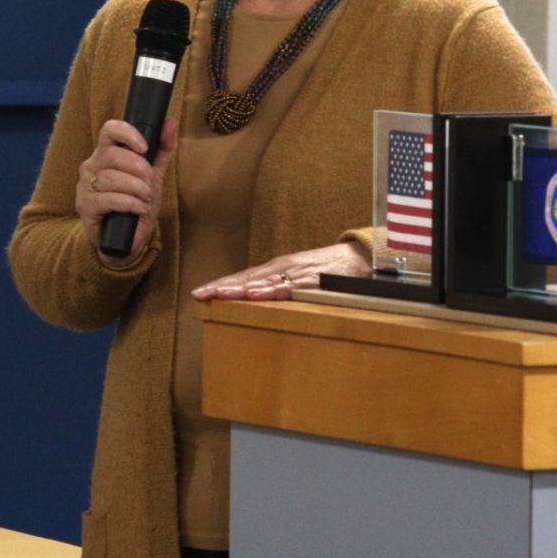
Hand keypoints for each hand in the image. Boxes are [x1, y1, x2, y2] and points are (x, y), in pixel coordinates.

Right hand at [77, 118, 178, 256]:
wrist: (125, 240)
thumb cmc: (135, 204)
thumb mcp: (152, 176)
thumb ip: (162, 150)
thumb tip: (171, 122)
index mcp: (106, 153)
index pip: (109, 130)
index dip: (128, 134)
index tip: (145, 148)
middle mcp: (91, 166)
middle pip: (112, 154)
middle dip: (138, 168)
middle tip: (149, 183)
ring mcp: (85, 186)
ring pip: (111, 178)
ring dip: (136, 188)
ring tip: (146, 198)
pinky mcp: (85, 207)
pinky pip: (108, 199)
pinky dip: (129, 203)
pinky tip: (139, 208)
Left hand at [192, 239, 370, 300]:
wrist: (358, 258)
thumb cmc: (327, 270)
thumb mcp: (297, 277)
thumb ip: (277, 287)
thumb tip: (254, 299)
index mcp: (277, 268)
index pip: (243, 276)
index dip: (221, 284)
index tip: (198, 293)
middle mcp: (282, 268)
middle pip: (246, 278)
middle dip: (222, 286)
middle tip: (199, 294)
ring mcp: (296, 274)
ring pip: (263, 282)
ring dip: (240, 288)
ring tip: (219, 294)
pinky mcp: (312, 281)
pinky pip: (289, 288)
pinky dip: (271, 291)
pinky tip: (256, 295)